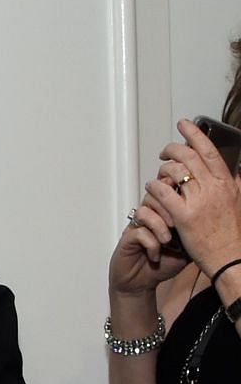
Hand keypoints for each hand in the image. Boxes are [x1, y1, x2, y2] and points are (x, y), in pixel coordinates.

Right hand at [110, 197, 188, 296]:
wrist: (141, 283)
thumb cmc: (162, 264)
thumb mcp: (187, 249)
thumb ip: (195, 234)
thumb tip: (209, 222)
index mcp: (162, 215)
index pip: (166, 192)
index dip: (173, 191)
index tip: (185, 202)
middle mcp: (148, 218)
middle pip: (153, 196)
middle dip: (168, 208)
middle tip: (177, 225)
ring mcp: (136, 228)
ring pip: (144, 211)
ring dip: (159, 225)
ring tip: (167, 240)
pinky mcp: (127, 240)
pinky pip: (138, 232)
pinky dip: (150, 243)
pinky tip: (156, 254)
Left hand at [147, 119, 240, 274]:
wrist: (229, 258)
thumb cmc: (231, 233)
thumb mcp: (238, 202)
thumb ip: (236, 183)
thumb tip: (235, 170)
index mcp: (227, 183)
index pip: (210, 151)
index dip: (195, 135)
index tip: (184, 124)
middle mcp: (214, 188)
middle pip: (188, 157)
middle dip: (172, 150)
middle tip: (164, 153)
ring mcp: (199, 201)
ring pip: (174, 172)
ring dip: (162, 170)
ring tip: (160, 175)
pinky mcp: (183, 215)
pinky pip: (163, 192)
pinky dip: (154, 186)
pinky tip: (152, 188)